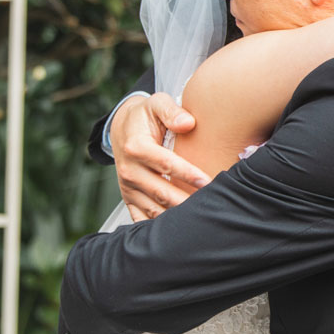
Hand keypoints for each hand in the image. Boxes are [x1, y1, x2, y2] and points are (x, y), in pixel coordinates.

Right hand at [111, 92, 207, 219]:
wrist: (122, 128)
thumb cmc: (146, 116)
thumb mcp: (156, 103)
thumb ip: (172, 111)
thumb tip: (188, 122)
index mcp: (136, 147)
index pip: (166, 164)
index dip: (188, 174)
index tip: (208, 182)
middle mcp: (129, 170)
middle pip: (162, 192)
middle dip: (187, 201)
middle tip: (212, 206)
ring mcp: (128, 188)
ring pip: (154, 210)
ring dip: (177, 217)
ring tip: (202, 220)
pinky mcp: (129, 199)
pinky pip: (142, 219)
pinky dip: (160, 227)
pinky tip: (181, 230)